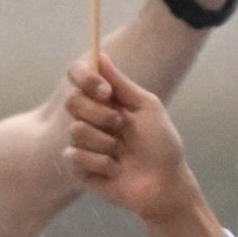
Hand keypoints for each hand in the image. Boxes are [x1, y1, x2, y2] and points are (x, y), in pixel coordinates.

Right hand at [62, 55, 201, 225]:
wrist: (164, 182)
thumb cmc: (161, 145)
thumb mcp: (147, 108)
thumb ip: (121, 84)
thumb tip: (100, 54)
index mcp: (104, 100)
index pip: (77, 76)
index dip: (84, 79)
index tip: (105, 92)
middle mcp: (89, 117)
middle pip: (72, 101)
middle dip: (102, 116)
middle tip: (122, 127)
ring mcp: (81, 141)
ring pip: (75, 130)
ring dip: (106, 142)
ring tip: (122, 152)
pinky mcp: (77, 165)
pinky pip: (75, 155)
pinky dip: (101, 163)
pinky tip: (115, 169)